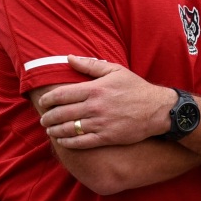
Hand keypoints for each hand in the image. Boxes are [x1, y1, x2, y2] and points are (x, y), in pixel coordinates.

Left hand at [38, 56, 174, 148]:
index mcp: (95, 89)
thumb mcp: (115, 71)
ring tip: (49, 130)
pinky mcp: (106, 138)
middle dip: (47, 117)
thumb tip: (69, 58)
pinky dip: (68, 142)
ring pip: (68, 129)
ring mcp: (100, 124)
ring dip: (54, 130)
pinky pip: (81, 142)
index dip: (48, 99)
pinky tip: (62, 140)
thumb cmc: (136, 88)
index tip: (43, 102)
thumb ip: (90, 65)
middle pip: (61, 113)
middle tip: (43, 119)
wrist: (158, 110)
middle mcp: (95, 107)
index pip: (62, 95)